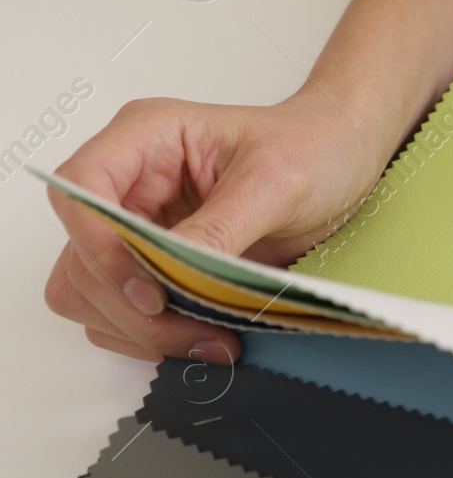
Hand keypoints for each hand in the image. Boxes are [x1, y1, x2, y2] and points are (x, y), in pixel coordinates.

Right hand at [45, 91, 389, 363]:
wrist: (347, 156)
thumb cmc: (315, 146)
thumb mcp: (276, 183)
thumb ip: (219, 230)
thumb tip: (169, 276)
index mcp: (147, 138)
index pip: (79, 192)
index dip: (100, 248)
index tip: (151, 292)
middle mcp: (130, 180)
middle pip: (81, 257)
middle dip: (132, 305)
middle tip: (197, 331)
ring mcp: (139, 223)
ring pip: (89, 292)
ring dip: (139, 328)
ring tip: (208, 339)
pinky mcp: (156, 261)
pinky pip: (121, 310)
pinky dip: (152, 334)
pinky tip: (202, 336)